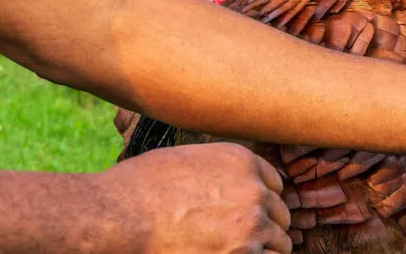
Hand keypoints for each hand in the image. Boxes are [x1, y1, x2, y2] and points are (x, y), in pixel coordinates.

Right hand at [102, 143, 291, 252]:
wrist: (124, 215)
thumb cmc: (143, 186)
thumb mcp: (187, 160)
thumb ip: (219, 171)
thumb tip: (226, 187)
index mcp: (242, 162)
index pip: (274, 184)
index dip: (261, 199)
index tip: (250, 210)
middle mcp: (254, 192)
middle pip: (280, 215)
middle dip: (266, 225)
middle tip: (243, 236)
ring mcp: (251, 227)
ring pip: (280, 244)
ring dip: (264, 248)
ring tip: (239, 249)